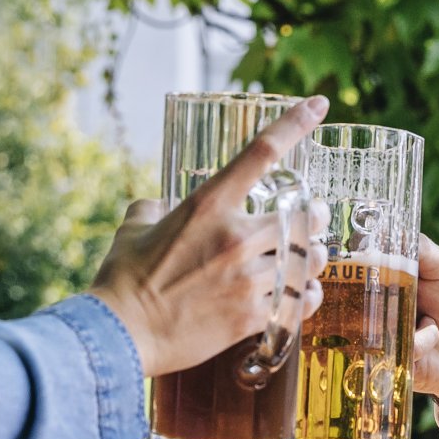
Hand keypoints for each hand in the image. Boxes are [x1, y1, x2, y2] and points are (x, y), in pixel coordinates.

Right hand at [89, 98, 328, 376]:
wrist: (120, 334)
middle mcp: (235, 237)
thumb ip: (154, 209)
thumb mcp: (134, 228)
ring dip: (312, 257)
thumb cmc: (123, 280)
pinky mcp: (251, 315)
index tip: (319, 104)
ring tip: (309, 258)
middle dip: (314, 216)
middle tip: (311, 218)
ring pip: (306, 259)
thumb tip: (160, 205)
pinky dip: (307, 295)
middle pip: (302, 215)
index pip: (261, 152)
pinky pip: (300, 300)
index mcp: (208, 205)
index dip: (296, 123)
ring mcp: (247, 278)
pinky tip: (302, 294)